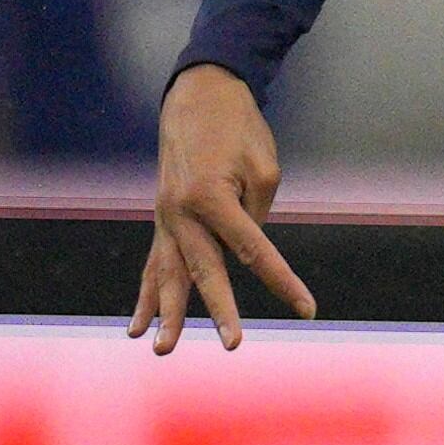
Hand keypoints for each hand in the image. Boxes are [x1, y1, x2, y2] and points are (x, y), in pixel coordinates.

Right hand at [137, 63, 315, 351]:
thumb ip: (254, 218)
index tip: (306, 309)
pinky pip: (153, 266)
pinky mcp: (162, 221)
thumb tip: (239, 256)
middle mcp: (182, 212)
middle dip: (221, 310)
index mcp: (212, 195)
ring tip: (164, 349)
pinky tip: (137, 328)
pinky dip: (146, 298)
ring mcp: (166, 218)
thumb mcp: (263, 168)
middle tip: (234, 345)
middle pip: (206, 270)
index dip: (282, 282)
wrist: (197, 95)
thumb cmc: (238, 129)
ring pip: (168, 275)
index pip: (254, 250)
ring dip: (168, 315)